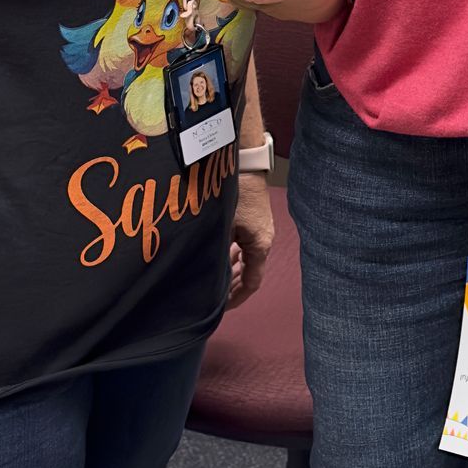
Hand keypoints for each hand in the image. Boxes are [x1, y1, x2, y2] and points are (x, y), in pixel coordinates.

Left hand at [226, 172, 273, 309]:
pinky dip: (233, 254)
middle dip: (233, 286)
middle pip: (251, 272)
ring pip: (247, 258)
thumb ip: (215, 252)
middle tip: (215, 297)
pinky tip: (219, 254)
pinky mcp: (254, 218)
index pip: (252, 282)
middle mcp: (264, 239)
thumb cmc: (234, 192)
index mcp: (260, 245)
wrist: (244, 161)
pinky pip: (245, 245)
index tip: (221, 307)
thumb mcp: (221, 226)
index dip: (236, 298)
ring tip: (214, 278)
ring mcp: (260, 228)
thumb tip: (202, 274)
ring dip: (232, 270)